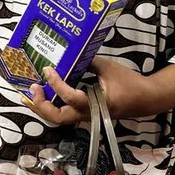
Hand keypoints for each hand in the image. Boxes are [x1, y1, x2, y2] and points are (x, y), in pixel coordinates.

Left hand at [25, 58, 150, 124]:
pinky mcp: (84, 115)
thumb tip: (69, 55)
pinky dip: (50, 106)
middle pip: (57, 118)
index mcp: (96, 103)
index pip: (70, 97)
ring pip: (58, 119)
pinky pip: (63, 114)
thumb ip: (87, 62)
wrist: (145, 99)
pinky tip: (43, 94)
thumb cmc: (129, 83)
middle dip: (40, 105)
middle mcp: (87, 114)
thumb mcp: (108, 68)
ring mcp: (84, 116)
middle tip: (32, 88)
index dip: (56, 84)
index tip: (48, 69)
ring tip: (30, 94)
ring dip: (41, 107)